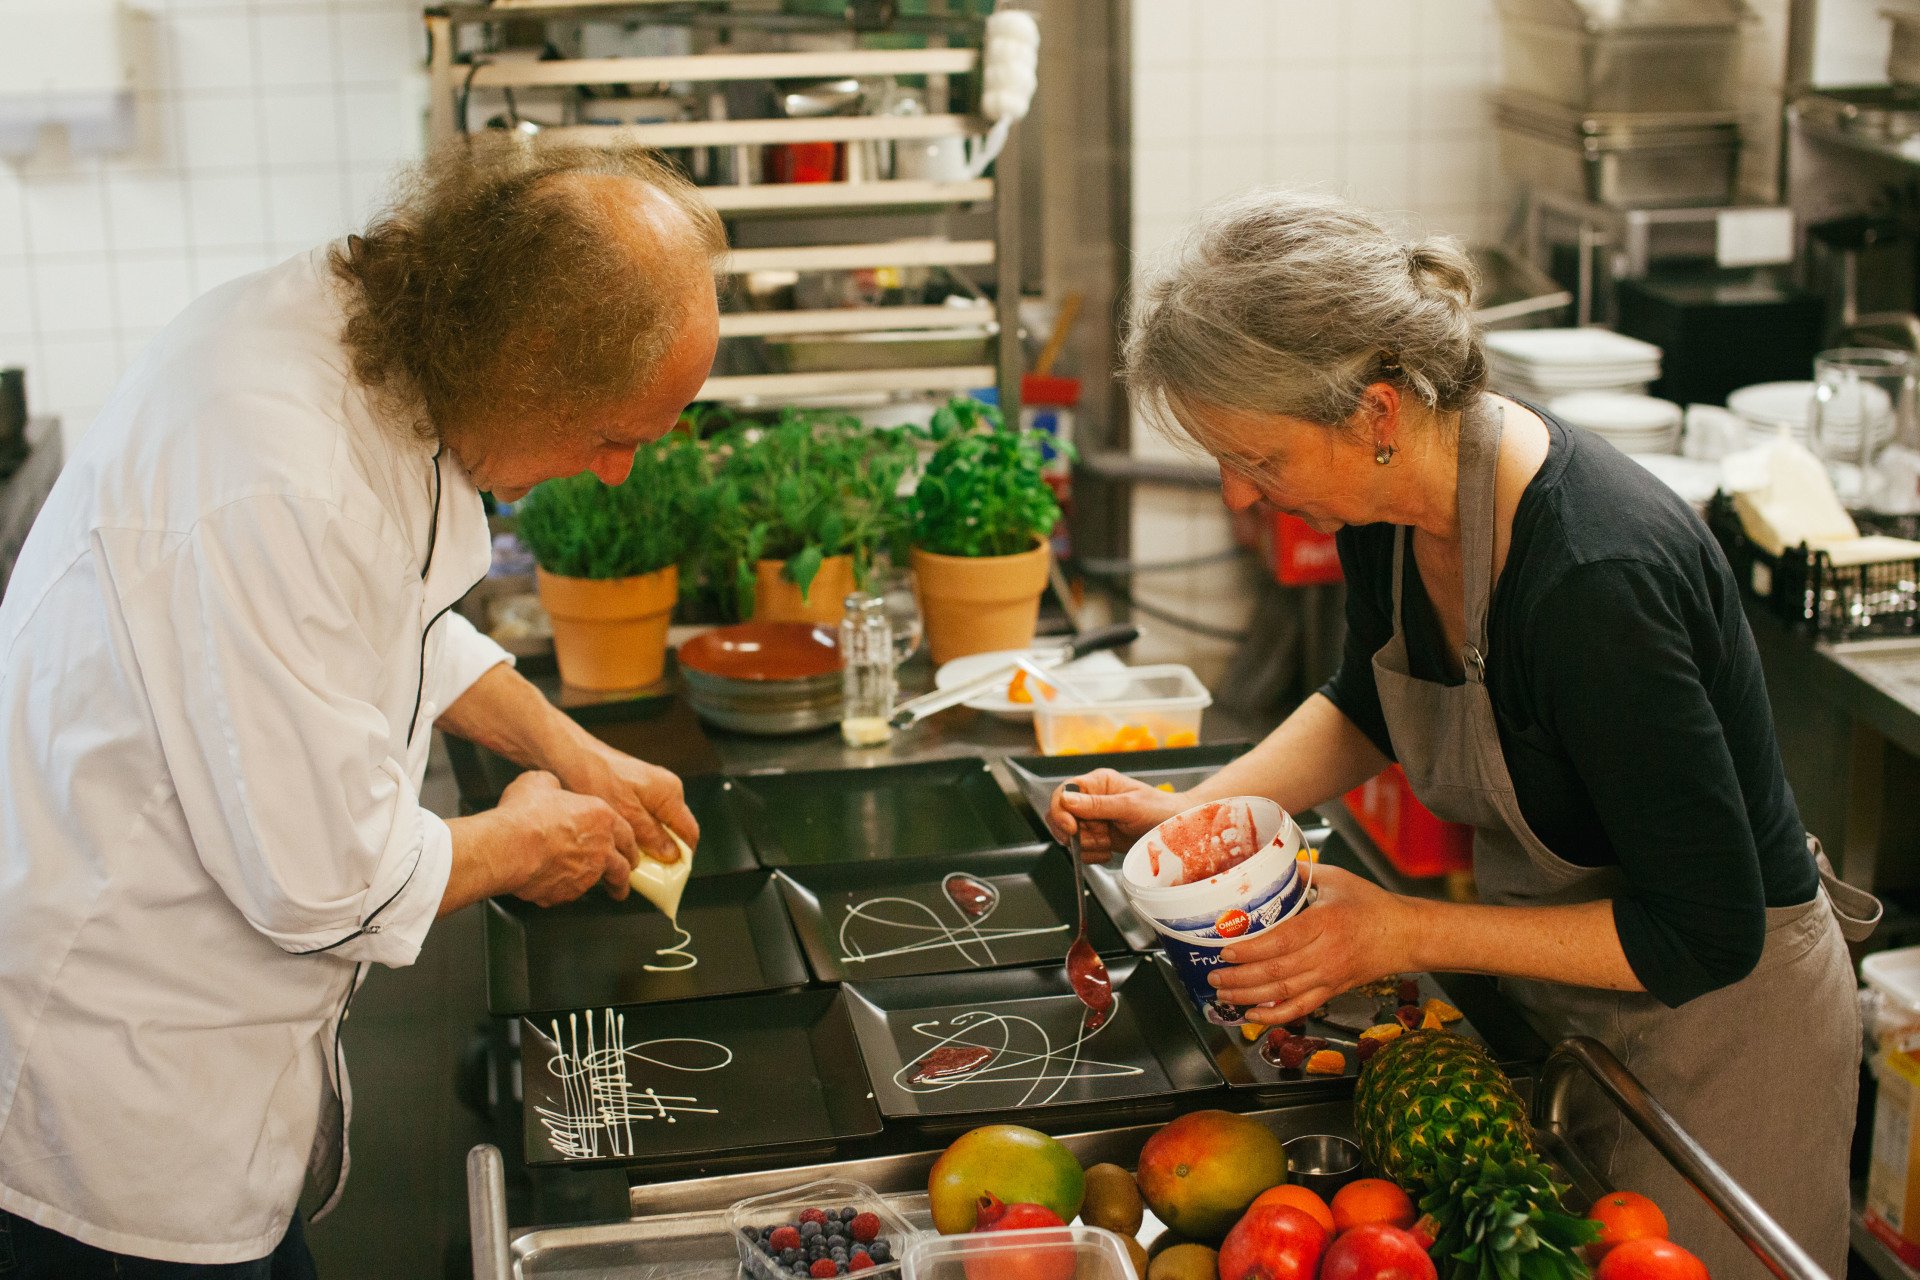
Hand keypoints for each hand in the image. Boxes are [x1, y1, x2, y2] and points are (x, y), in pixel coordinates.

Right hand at [495, 770, 640, 905]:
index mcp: (601, 818)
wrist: (510, 846)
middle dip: (623, 875)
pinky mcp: (567, 894)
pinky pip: (567, 894)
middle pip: (622, 867)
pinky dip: (562, 890)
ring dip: (598, 886)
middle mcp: (601, 849)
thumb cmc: (526, 814)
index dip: (628, 844)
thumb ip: (555, 787)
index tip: (628, 851)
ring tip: (596, 891)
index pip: (627, 834)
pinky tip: (552, 885)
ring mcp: (587, 875)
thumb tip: (550, 788)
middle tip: (621, 879)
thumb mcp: (541, 783)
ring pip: (599, 884)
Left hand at [557, 744, 698, 864]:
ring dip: (646, 845)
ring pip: (657, 827)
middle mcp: (664, 790)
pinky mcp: (635, 792)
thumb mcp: (625, 814)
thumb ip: (651, 835)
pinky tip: (619, 841)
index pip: (690, 832)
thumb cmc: (593, 776)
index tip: (671, 876)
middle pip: (674, 831)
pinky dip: (635, 834)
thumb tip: (671, 854)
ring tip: (628, 858)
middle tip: (645, 872)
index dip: (683, 857)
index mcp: (669, 793)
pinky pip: (644, 820)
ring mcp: (650, 791)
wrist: (568, 755)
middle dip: (662, 853)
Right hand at [1046, 769, 1186, 862]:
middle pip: (1060, 817)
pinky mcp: (1097, 838)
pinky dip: (1092, 855)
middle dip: (1076, 833)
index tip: (1071, 828)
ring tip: (1109, 842)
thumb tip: (1066, 800)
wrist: (1178, 830)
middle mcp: (1091, 800)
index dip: (1061, 811)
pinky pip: (1081, 850)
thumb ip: (1097, 805)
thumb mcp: (1129, 806)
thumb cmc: (1160, 810)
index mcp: (1097, 783)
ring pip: (1069, 837)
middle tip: (1097, 837)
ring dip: (1087, 845)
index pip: (1063, 793)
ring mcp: (1093, 820)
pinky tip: (1109, 851)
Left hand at [1210, 865, 1416, 1024]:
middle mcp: (1326, 954)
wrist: (1405, 935)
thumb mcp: (1337, 879)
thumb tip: (1267, 866)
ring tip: (1223, 994)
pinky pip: (1300, 1008)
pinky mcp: (1332, 991)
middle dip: (1240, 977)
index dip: (1251, 950)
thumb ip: (1301, 873)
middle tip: (1214, 975)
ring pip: (1283, 993)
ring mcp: (1329, 977)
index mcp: (1325, 923)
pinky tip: (1252, 1016)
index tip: (1225, 949)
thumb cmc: (1371, 905)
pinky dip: (1275, 1016)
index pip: (1281, 941)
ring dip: (1249, 997)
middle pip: (1277, 972)